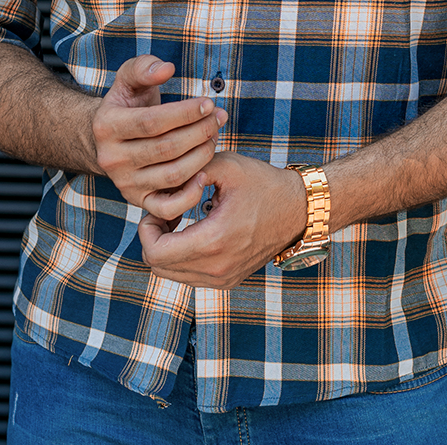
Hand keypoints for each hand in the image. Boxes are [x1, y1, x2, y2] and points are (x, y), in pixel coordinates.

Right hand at [90, 56, 227, 221]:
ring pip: (172, 176)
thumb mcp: (129, 78)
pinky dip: (191, 196)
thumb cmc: (128, 103)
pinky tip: (206, 174)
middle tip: (218, 118)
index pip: (152, 122)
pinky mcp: (138, 201)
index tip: (208, 104)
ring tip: (214, 137)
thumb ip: (144, 67)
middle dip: (199, 132)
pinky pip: (167, 209)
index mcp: (107, 126)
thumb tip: (166, 68)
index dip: (185, 113)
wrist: (110, 139)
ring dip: (202, 156)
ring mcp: (125, 183)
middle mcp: (112, 159)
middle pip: (166, 149)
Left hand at [138, 152, 307, 288]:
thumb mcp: (225, 166)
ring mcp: (223, 279)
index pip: (155, 253)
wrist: (300, 209)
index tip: (159, 207)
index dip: (146, 228)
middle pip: (157, 267)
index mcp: (214, 242)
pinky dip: (181, 256)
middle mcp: (217, 269)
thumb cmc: (263, 183)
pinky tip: (193, 230)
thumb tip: (161, 181)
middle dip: (153, 237)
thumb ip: (188, 170)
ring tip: (179, 219)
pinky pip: (188, 276)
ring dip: (166, 248)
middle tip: (167, 211)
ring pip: (171, 274)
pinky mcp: (228, 280)